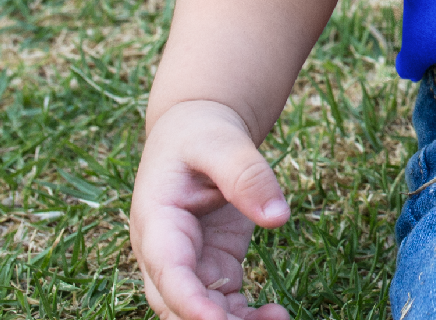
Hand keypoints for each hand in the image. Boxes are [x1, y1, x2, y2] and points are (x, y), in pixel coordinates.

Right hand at [130, 99, 292, 319]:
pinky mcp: (214, 267)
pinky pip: (223, 305)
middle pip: (176, 304)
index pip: (167, 271)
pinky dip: (246, 317)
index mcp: (157, 222)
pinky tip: (276, 315)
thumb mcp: (221, 143)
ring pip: (200, 312)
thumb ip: (246, 174)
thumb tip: (279, 217)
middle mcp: (165, 253)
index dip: (188, 300)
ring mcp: (190, 264)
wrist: (196, 134)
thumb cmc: (200, 134)